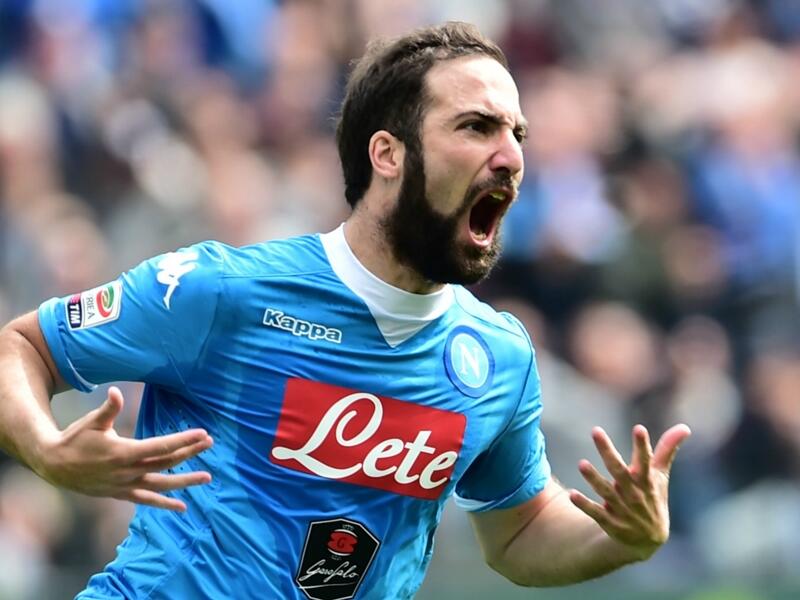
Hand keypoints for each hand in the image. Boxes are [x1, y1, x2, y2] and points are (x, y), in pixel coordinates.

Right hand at [37, 386, 212, 511]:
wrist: (54, 466)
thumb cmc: (75, 439)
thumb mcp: (92, 422)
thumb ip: (108, 409)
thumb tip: (116, 392)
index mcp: (124, 452)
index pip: (161, 446)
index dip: (183, 440)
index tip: (202, 434)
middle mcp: (128, 471)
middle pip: (166, 462)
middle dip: (190, 452)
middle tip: (210, 443)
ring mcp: (125, 485)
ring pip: (161, 484)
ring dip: (185, 481)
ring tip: (207, 477)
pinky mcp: (121, 494)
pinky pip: (147, 500)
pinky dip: (164, 504)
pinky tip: (182, 507)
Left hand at [568, 424, 690, 560]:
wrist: (648, 540)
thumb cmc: (652, 497)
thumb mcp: (660, 476)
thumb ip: (667, 450)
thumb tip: (684, 427)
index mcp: (647, 481)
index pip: (645, 461)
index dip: (642, 446)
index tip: (639, 429)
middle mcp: (634, 494)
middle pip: (619, 471)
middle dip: (607, 451)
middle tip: (595, 431)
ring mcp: (622, 509)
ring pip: (606, 491)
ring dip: (594, 478)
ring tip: (581, 463)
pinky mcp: (610, 522)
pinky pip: (596, 512)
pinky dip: (585, 505)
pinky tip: (572, 494)